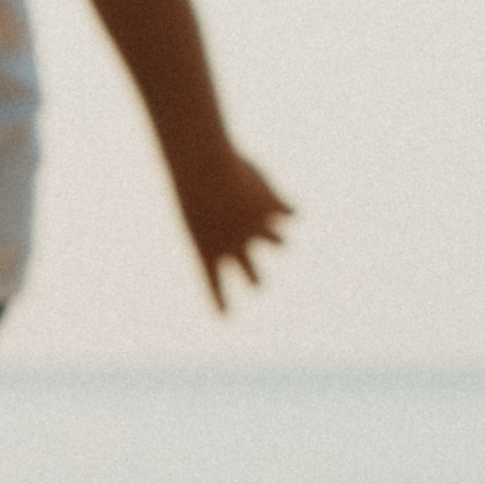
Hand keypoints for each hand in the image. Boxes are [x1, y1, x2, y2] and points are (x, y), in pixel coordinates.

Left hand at [174, 149, 292, 311]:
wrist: (204, 166)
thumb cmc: (191, 178)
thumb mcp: (197, 195)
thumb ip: (219, 215)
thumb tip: (250, 217)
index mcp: (206, 250)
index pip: (213, 285)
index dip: (220, 301)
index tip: (224, 317)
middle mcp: (234, 246)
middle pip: (254, 278)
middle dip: (256, 281)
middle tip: (256, 283)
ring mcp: (257, 229)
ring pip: (281, 244)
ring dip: (278, 238)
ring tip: (273, 230)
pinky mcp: (273, 208)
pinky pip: (293, 213)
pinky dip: (289, 208)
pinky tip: (286, 204)